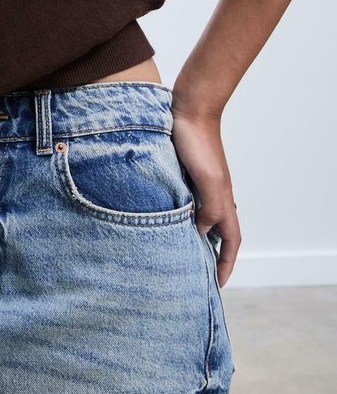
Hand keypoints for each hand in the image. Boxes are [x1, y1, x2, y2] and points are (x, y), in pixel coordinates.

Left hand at [170, 104, 240, 286]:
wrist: (187, 109)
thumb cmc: (197, 142)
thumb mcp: (207, 180)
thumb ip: (210, 208)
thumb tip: (200, 232)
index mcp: (223, 199)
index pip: (231, 240)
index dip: (226, 263)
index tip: (217, 285)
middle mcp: (214, 195)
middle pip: (217, 233)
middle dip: (210, 256)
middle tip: (196, 276)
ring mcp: (199, 185)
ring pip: (200, 218)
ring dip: (192, 238)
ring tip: (177, 254)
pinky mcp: (183, 174)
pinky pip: (184, 203)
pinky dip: (178, 217)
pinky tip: (163, 220)